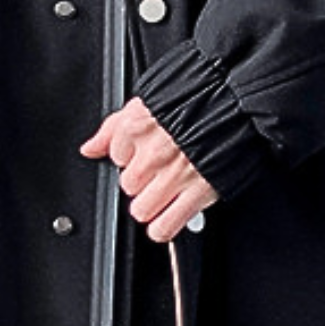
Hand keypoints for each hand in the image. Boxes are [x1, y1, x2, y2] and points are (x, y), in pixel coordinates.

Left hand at [79, 96, 219, 242]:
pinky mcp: (196, 193)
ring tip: (162, 193)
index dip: (129, 157)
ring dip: (149, 205)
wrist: (235, 100)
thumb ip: (113, 127)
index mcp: (137, 126)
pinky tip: (167, 216)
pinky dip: (162, 227)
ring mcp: (173, 175)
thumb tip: (89, 148)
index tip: (143, 154)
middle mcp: (152, 153)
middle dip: (140, 181)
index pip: (115, 157)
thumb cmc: (195, 98)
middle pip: (127, 185)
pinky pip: (164, 227)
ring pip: (140, 210)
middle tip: (156, 172)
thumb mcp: (146, 102)